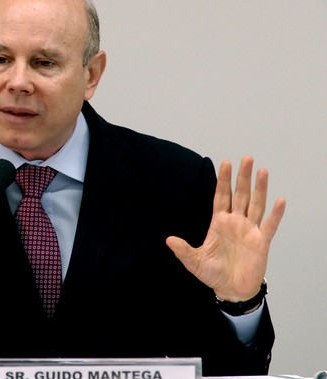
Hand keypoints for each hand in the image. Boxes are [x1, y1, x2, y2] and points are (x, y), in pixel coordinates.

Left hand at [166, 155, 285, 301]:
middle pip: (240, 195)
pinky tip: (280, 201)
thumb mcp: (194, 261)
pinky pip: (269, 225)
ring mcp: (249, 231)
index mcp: (219, 223)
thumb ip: (183, 250)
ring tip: (262, 171)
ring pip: (256, 204)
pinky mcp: (261, 242)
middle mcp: (235, 222)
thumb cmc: (213, 274)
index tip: (225, 163)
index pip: (222, 196)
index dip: (223, 181)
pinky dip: (275, 214)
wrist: (231, 290)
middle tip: (246, 158)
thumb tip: (168, 240)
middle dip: (243, 177)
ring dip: (260, 188)